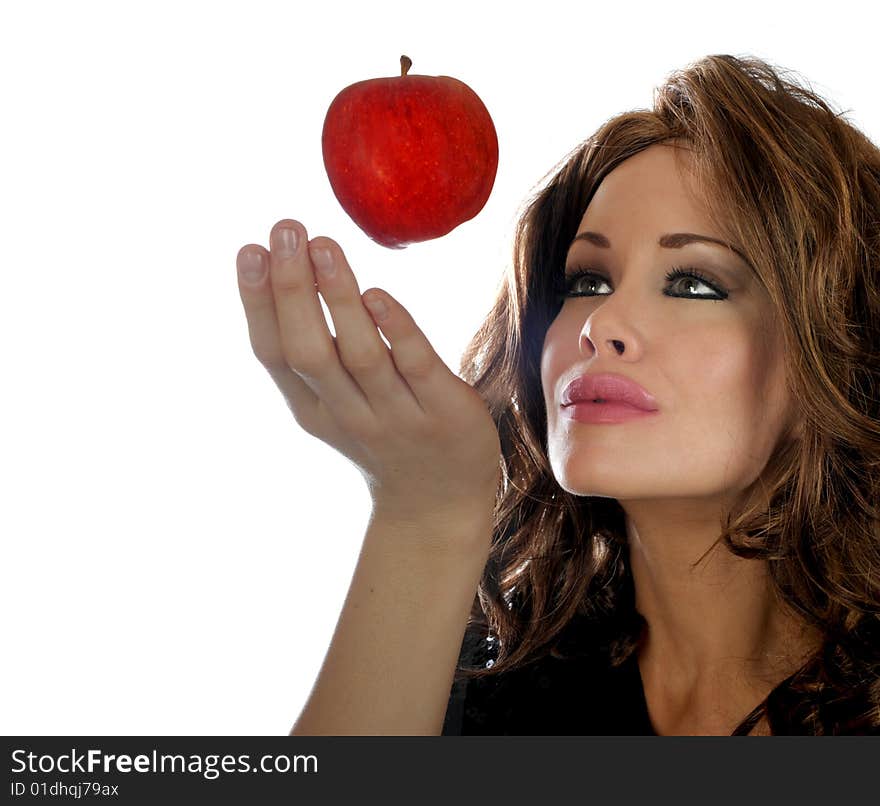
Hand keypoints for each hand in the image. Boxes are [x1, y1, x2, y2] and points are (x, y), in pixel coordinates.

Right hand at [236, 219, 500, 531]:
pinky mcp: (443, 412)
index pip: (274, 355)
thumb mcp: (335, 407)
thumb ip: (315, 356)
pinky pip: (416, 367)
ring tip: (323, 246)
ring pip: (359, 356)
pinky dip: (395, 332)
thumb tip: (294, 273)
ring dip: (337, 300)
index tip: (249, 250)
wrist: (438, 504)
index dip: (258, 304)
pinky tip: (377, 295)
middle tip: (285, 229)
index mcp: (313, 410)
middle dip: (291, 290)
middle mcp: (348, 415)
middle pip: (309, 351)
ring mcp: (396, 416)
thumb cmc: (385, 436)